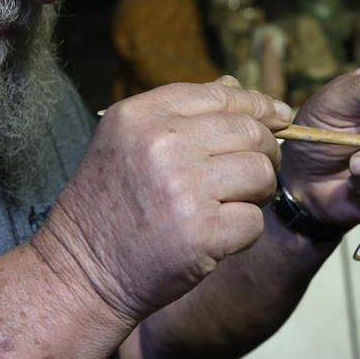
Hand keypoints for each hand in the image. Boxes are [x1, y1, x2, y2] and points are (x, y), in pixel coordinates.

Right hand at [33, 79, 291, 322]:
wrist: (80, 272)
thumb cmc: (110, 206)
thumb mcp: (129, 142)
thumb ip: (182, 112)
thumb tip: (236, 86)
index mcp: (142, 115)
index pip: (222, 96)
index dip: (259, 105)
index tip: (279, 117)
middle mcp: (162, 145)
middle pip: (251, 132)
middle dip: (265, 152)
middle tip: (254, 172)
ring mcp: (184, 189)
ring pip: (261, 173)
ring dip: (258, 193)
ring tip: (231, 205)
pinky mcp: (203, 233)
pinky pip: (255, 220)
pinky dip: (244, 232)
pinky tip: (217, 237)